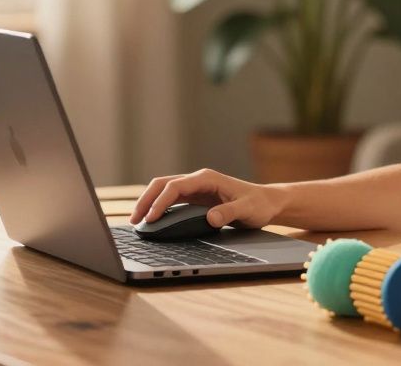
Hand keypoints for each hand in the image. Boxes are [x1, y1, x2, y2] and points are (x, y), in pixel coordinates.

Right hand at [129, 168, 282, 228]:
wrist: (267, 203)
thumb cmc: (258, 204)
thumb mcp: (247, 210)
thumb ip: (229, 213)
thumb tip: (210, 218)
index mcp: (206, 178)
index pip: (175, 186)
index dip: (160, 202)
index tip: (151, 219)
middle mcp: (197, 180)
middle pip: (163, 184)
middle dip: (146, 200)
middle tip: (134, 220)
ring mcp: (195, 188)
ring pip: (163, 191)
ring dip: (148, 203)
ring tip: (136, 222)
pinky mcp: (195, 198)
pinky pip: (170, 200)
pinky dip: (158, 207)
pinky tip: (151, 221)